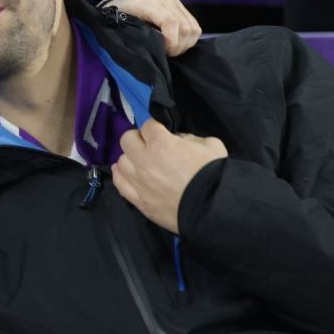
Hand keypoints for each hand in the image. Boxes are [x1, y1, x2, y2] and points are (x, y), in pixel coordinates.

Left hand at [109, 0, 201, 56]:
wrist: (122, 5)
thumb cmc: (121, 19)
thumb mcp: (125, 28)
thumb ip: (141, 36)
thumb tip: (158, 47)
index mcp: (148, 3)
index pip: (171, 22)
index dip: (171, 41)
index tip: (165, 52)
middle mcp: (165, 0)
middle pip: (185, 27)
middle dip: (178, 46)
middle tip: (166, 53)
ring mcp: (174, 2)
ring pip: (193, 28)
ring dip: (184, 44)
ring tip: (170, 49)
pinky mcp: (181, 7)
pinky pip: (195, 27)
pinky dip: (188, 40)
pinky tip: (176, 43)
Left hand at [112, 119, 228, 232]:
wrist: (213, 207)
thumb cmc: (214, 173)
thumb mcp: (209, 144)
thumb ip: (188, 138)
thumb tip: (176, 140)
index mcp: (161, 144)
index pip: (148, 126)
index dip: (154, 127)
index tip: (160, 131)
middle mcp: (144, 161)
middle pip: (127, 140)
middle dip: (138, 138)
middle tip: (148, 144)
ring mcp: (138, 182)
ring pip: (121, 162)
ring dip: (130, 158)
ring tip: (139, 161)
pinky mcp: (138, 200)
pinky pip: (119, 184)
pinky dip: (120, 175)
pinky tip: (123, 172)